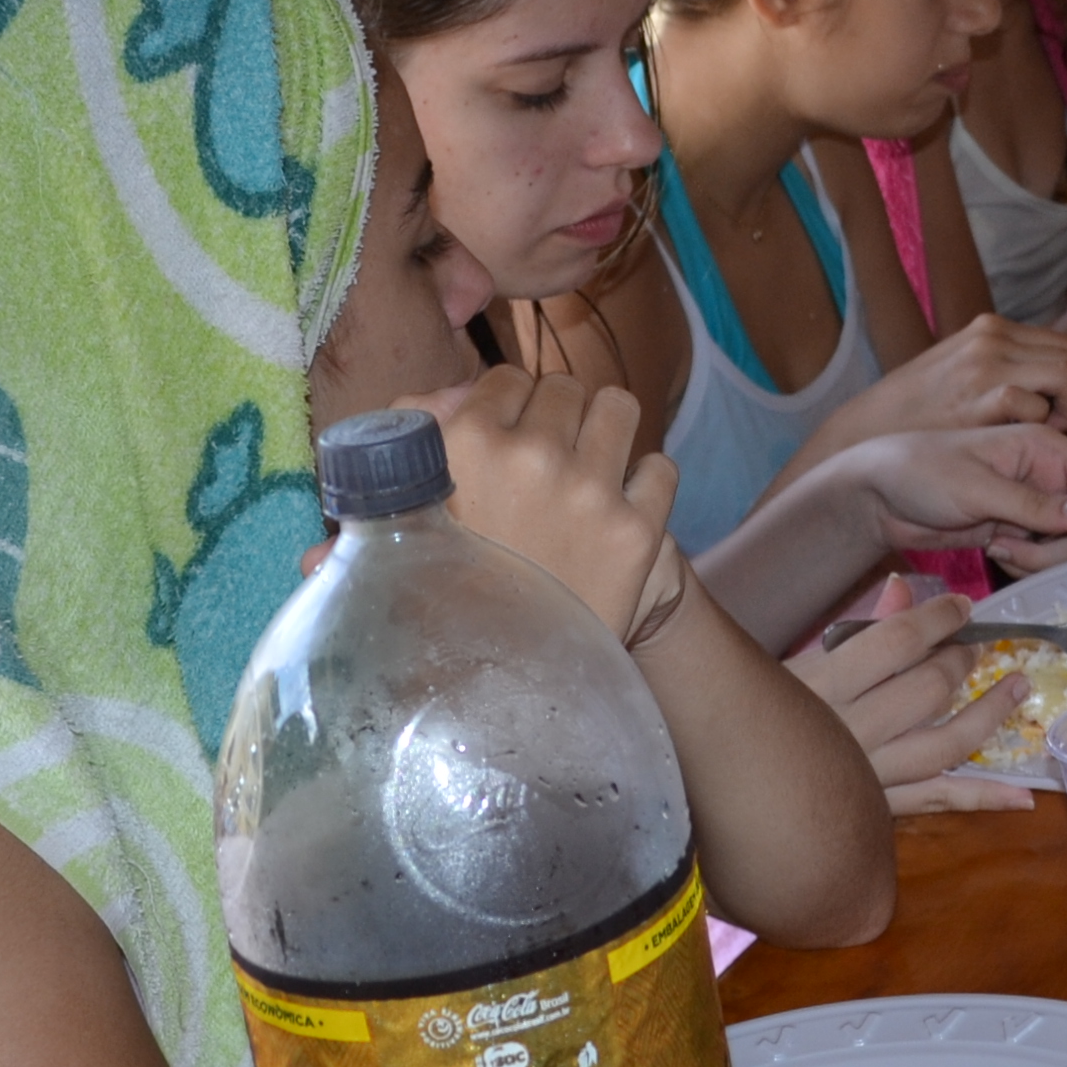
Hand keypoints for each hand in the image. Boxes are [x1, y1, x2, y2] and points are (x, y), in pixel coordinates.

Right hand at [421, 366, 684, 641]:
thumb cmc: (444, 603)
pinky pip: (660, 466)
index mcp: (466, 445)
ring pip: (619, 407)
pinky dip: (645, 484)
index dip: (508, 404)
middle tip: (549, 459)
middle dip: (557, 417)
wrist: (503, 687)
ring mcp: (590, 491)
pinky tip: (620, 510)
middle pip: (564, 389)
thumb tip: (442, 398)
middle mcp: (532, 456)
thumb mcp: (407, 524)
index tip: (508, 434)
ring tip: (592, 467)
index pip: (506, 378)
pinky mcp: (639, 529)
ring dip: (607, 431)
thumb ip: (416, 445)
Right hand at [784, 579, 1033, 810]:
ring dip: (989, 715)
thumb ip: (858, 630)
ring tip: (1017, 688)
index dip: (938, 618)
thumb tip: (900, 589)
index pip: (897, 640)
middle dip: (961, 662)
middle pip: (927, 689)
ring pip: (945, 744)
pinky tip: (1024, 797)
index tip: (961, 607)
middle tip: (976, 649)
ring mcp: (870, 774)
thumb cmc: (762, 712)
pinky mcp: (879, 809)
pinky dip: (983, 799)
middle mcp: (852, 730)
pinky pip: (938, 801)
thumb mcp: (801, 663)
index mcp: (825, 683)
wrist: (728, 787)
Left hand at [819, 425, 1066, 570]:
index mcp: (1045, 448)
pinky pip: (1044, 558)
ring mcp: (1033, 507)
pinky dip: (1027, 565)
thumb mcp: (976, 487)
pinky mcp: (1017, 532)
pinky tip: (994, 551)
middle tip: (1021, 551)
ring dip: (1043, 560)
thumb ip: (1033, 504)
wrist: (878, 497)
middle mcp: (1047, 476)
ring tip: (1000, 549)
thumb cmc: (921, 473)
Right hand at [847, 314, 1066, 440]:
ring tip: (1058, 434)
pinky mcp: (979, 401)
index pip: (1066, 342)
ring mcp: (986, 368)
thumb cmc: (915, 414)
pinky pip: (1035, 407)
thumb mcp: (961, 374)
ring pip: (1066, 377)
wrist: (867, 435)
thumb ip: (1005, 370)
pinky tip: (1031, 440)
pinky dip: (1045, 424)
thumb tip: (1055, 383)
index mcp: (992, 330)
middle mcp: (993, 340)